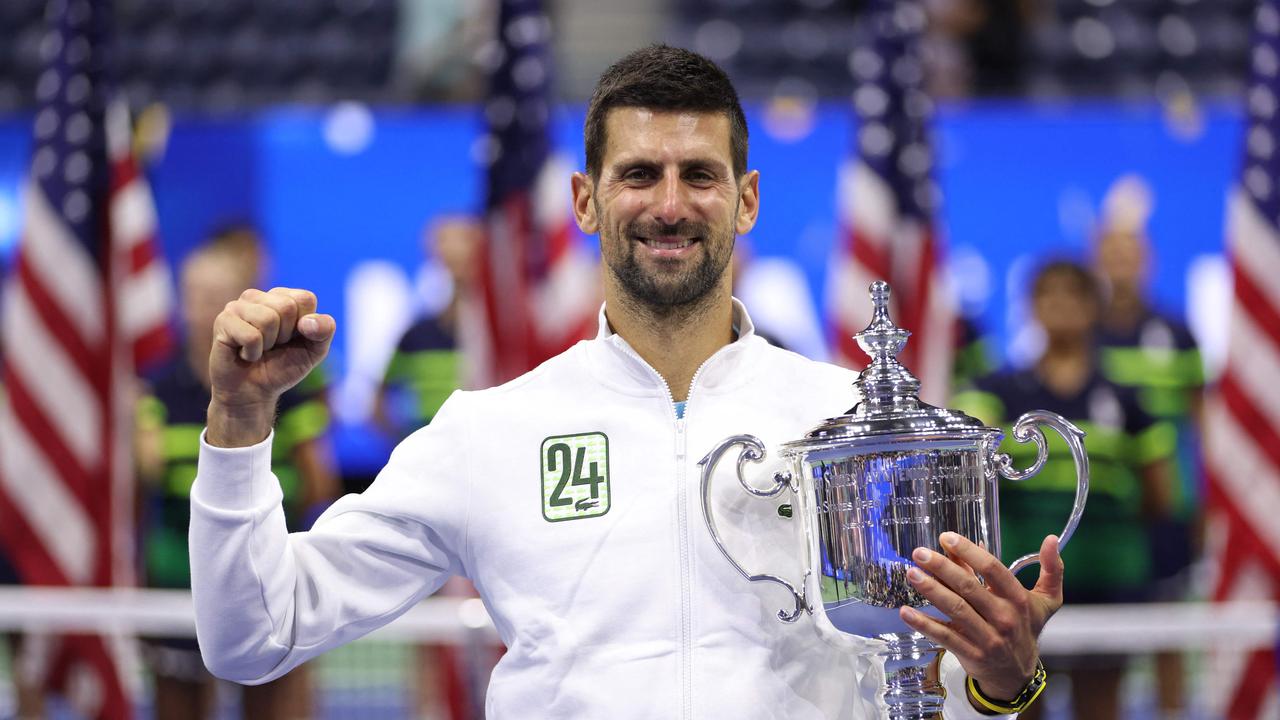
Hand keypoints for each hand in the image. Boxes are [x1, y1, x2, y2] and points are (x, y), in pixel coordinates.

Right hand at [206, 287, 334, 446]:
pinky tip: (244, 354)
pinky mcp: (223, 321)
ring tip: (259, 349)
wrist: (253, 393)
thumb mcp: (314, 350)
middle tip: (273, 346)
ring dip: (268, 344)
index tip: (293, 339)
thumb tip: (308, 322)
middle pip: (287, 307)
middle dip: (285, 335)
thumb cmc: (283, 367)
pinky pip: (251, 336)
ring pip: (268, 319)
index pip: (305, 298)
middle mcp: (258, 296)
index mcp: (282, 297)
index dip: (306, 326)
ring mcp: (237, 306)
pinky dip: (252, 353)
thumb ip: (324, 330)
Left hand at [899, 532, 1062, 701]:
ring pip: (956, 610)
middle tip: (919, 553)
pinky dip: (924, 624)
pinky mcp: (971, 653)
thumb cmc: (1027, 627)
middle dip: (942, 567)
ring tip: (911, 574)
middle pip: (969, 587)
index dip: (970, 551)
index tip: (947, 537)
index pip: (993, 569)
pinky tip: (906, 612)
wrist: (1018, 674)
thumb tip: (1050, 539)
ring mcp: (987, 637)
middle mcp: (1004, 617)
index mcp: (1018, 599)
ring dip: (931, 590)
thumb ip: (1051, 568)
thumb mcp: (1046, 600)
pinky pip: (944, 637)